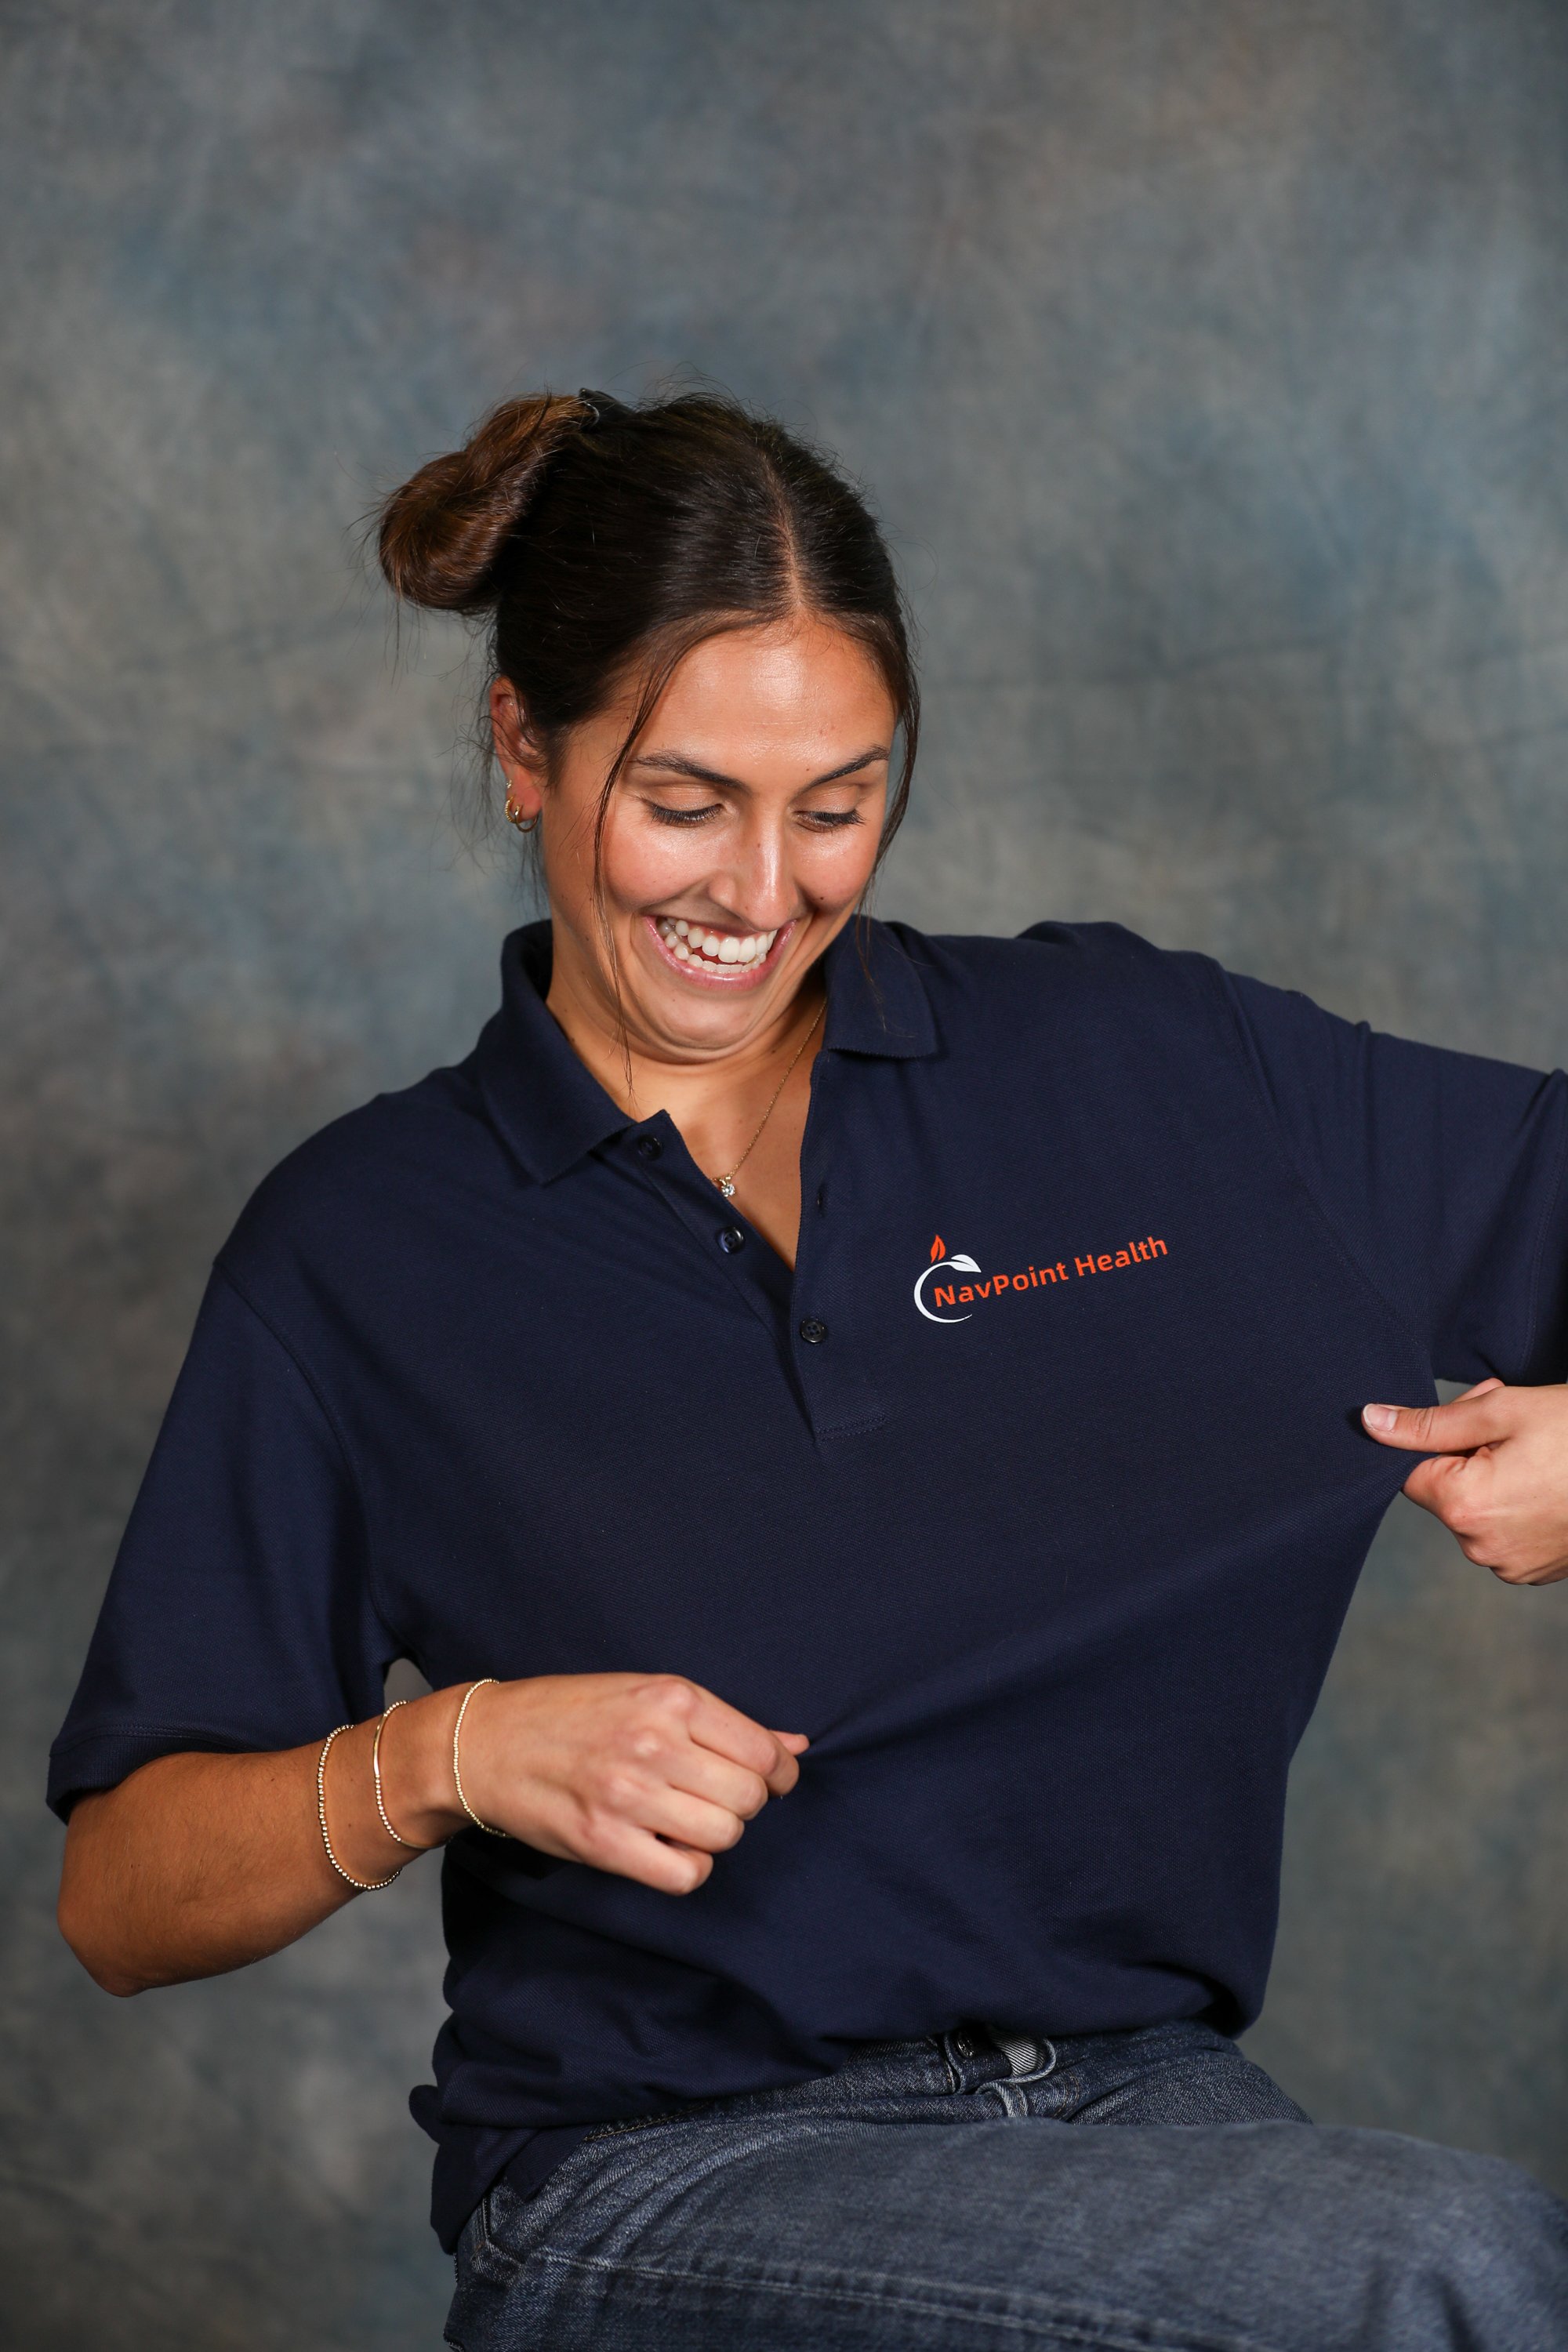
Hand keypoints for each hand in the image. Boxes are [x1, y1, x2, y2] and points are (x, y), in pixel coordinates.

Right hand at [423, 1674, 808, 1893]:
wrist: (485, 1744)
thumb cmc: (569, 1714)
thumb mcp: (645, 1693)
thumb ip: (720, 1722)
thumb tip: (795, 1747)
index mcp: (670, 1697)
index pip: (762, 1751)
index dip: (777, 1774)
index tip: (770, 1781)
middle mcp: (654, 1743)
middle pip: (748, 1797)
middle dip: (742, 1803)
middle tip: (711, 1796)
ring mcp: (628, 1795)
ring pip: (724, 1836)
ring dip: (713, 1834)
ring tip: (682, 1817)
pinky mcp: (605, 1842)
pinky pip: (685, 1873)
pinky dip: (686, 1865)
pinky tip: (664, 1844)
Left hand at [1361, 1380, 1567, 1585]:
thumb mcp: (1501, 1411)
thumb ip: (1429, 1423)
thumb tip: (1370, 1423)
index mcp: (1463, 1508)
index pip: (1412, 1471)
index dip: (1441, 1439)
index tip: (1481, 1420)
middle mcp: (1481, 1549)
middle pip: (1447, 1491)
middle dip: (1471, 1455)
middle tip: (1518, 1429)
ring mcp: (1513, 1567)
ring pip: (1479, 1511)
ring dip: (1498, 1480)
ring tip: (1544, 1454)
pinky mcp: (1539, 1572)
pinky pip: (1507, 1532)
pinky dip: (1521, 1506)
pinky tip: (1554, 1482)